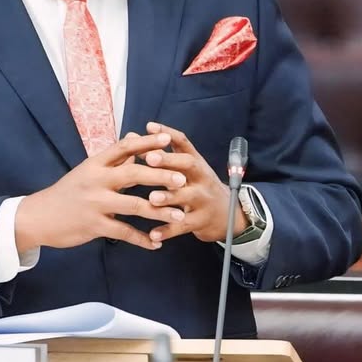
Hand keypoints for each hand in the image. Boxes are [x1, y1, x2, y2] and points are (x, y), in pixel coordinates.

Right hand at [15, 132, 189, 252]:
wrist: (38, 217)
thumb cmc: (67, 193)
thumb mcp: (88, 172)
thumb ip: (113, 160)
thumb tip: (135, 142)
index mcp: (95, 164)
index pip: (124, 147)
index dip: (147, 143)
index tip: (167, 140)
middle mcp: (96, 181)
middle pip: (134, 174)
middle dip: (161, 176)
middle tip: (183, 180)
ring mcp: (95, 204)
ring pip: (134, 206)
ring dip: (159, 212)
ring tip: (179, 216)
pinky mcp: (94, 225)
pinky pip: (124, 232)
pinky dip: (142, 239)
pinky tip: (156, 243)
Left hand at [140, 121, 248, 243]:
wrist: (227, 216)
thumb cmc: (198, 188)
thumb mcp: (185, 170)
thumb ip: (161, 155)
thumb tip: (133, 136)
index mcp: (195, 163)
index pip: (184, 143)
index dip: (168, 134)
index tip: (150, 127)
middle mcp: (202, 178)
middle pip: (189, 165)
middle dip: (169, 161)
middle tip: (149, 159)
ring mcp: (204, 199)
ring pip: (187, 196)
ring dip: (169, 197)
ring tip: (151, 199)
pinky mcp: (202, 221)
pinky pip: (184, 225)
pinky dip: (168, 230)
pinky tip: (153, 234)